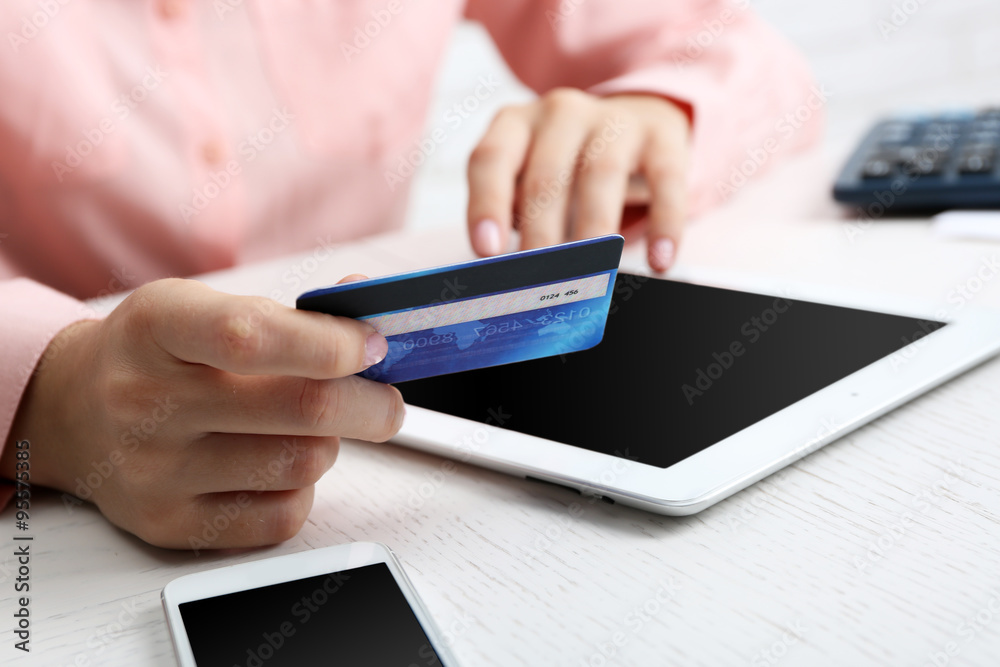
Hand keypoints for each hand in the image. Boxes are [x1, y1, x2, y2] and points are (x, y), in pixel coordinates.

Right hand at [1, 278, 402, 549]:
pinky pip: (280, 516)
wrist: (71, 412)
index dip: (330, 343)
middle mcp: (146, 400)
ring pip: (302, 464)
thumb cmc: (153, 355)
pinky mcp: (169, 523)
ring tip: (312, 428)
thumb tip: (369, 321)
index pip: (251, 336)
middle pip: (302, 409)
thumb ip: (288, 315)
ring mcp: (154, 470)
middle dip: (370, 404)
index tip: (373, 345)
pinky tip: (279, 465)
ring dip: (330, 444)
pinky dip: (301, 489)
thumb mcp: (201, 306)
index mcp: (157, 328)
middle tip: (387, 401)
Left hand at [467, 90, 690, 271]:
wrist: (636, 123)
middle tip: (541, 282)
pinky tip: (660, 262)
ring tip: (592, 276)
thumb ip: (516, 217)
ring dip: (594, 231)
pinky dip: (664, 224)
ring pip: (600, 176)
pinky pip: (665, 181)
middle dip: (541, 234)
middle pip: (546, 175)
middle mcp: (560, 113)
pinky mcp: (661, 138)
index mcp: (515, 124)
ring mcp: (612, 121)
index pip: (491, 160)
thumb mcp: (530, 181)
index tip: (487, 252)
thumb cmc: (567, 168)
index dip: (486, 206)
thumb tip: (512, 279)